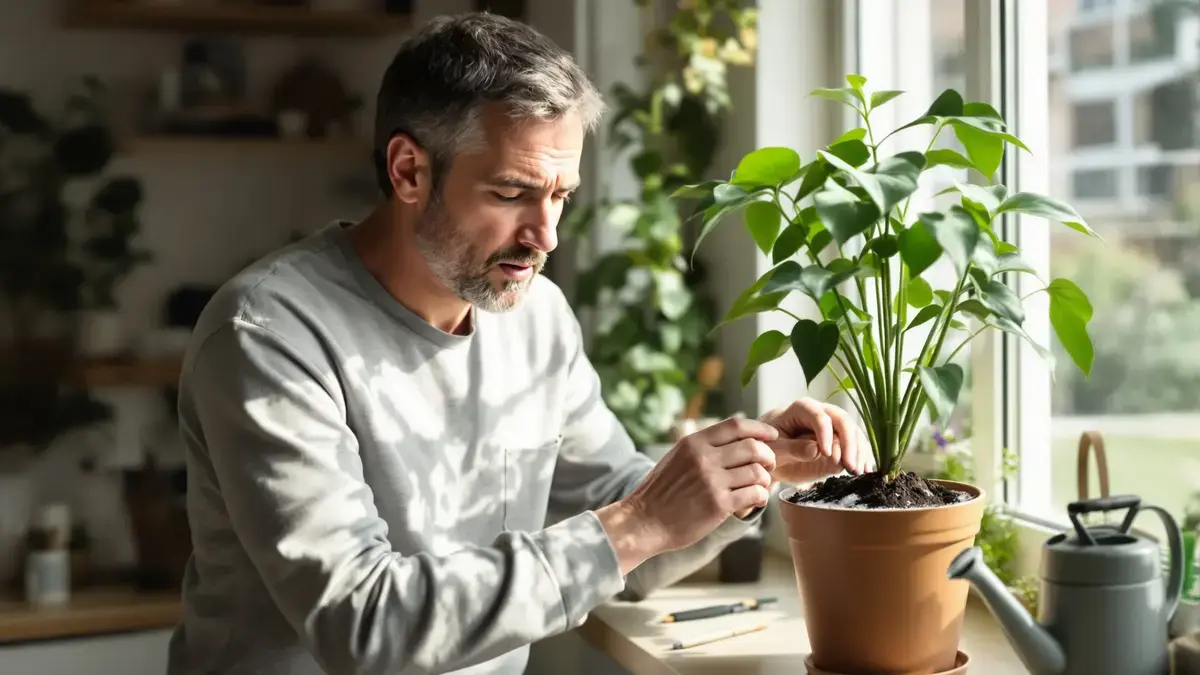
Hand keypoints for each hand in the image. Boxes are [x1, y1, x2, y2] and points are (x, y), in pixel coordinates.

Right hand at [595, 416, 776, 572]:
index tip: (772, 436)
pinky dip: (761, 496)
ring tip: (760, 486)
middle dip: (768, 456)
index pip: (736, 425)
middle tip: (768, 466)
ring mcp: (712, 481)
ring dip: (765, 479)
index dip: (760, 429)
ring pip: (757, 471)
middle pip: (752, 447)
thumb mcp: (676, 458)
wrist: (643, 522)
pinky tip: (756, 500)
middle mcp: (703, 458)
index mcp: (693, 442)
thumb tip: (734, 439)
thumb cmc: (661, 493)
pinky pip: (754, 494)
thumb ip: (702, 447)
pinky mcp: (718, 505)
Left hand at [759, 398, 871, 483]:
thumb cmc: (767, 446)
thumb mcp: (773, 449)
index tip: (825, 453)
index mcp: (801, 409)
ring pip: (853, 432)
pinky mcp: (839, 443)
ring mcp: (833, 428)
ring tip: (858, 471)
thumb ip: (792, 449)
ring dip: (859, 451)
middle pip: (842, 421)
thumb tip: (816, 450)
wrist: (770, 454)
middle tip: (850, 466)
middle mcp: (821, 413)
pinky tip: (863, 471)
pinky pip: (856, 445)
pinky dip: (862, 457)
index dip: (825, 433)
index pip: (818, 416)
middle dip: (848, 443)